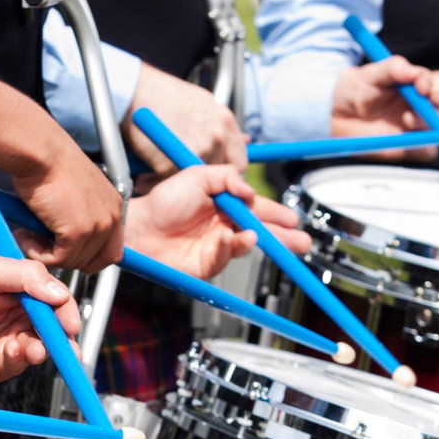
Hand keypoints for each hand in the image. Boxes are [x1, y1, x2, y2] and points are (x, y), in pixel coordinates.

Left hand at [0, 255, 81, 384]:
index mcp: (25, 293)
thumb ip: (27, 276)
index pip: (57, 303)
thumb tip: (59, 295)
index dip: (67, 313)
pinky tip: (11, 351)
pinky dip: (19, 360)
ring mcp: (10, 343)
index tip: (70, 323)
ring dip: (42, 351)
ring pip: (40, 351)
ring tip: (35, 349)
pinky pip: (17, 366)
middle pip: (55, 332)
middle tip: (66, 346)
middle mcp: (22, 319)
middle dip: (64, 340)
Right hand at [12, 130, 123, 273]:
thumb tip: (64, 242)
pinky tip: (25, 235)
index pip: (112, 250)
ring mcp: (98, 225)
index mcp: (113, 206)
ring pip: (73, 262)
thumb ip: (78, 216)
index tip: (65, 254)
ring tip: (28, 235)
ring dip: (46, 255)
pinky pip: (57, 259)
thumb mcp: (74, 192)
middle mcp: (111, 216)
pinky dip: (37, 254)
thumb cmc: (48, 163)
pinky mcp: (79, 232)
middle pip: (96, 261)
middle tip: (41, 244)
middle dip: (66, 260)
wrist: (39, 151)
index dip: (87, 258)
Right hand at [124, 64, 247, 174]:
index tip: (216, 170)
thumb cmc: (164, 94)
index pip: (240, 161)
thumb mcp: (203, 102)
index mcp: (225, 121)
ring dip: (184, 176)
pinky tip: (154, 168)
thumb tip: (244, 140)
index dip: (227, 168)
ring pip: (198, 180)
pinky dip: (162, 179)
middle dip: (207, 174)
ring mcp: (196, 150)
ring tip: (168, 164)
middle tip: (190, 169)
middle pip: (221, 173)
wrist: (135, 91)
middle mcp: (216, 136)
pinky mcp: (174, 162)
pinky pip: (173, 180)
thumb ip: (222, 125)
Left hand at [125, 165, 310, 278]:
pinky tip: (232, 236)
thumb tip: (250, 190)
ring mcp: (216, 246)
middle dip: (282, 238)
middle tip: (300, 242)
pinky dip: (233, 246)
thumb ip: (226, 177)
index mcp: (224, 205)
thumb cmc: (162, 202)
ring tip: (262, 236)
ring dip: (260, 241)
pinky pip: (227, 256)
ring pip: (247, 246)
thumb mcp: (197, 175)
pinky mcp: (207, 264)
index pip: (257, 210)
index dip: (276, 215)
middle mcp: (223, 226)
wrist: (139, 227)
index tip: (292, 219)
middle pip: (260, 232)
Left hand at [331, 56, 437, 159]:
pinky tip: (411, 143)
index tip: (422, 88)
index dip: (429, 86)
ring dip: (429, 127)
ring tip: (407, 121)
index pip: (428, 86)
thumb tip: (414, 72)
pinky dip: (424, 149)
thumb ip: (394, 69)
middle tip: (416, 106)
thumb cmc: (352, 90)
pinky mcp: (404, 148)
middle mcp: (413, 107)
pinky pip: (424, 152)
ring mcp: (410, 129)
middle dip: (434, 107)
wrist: (332, 115)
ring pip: (435, 131)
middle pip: (437, 109)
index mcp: (409, 88)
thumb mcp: (371, 74)